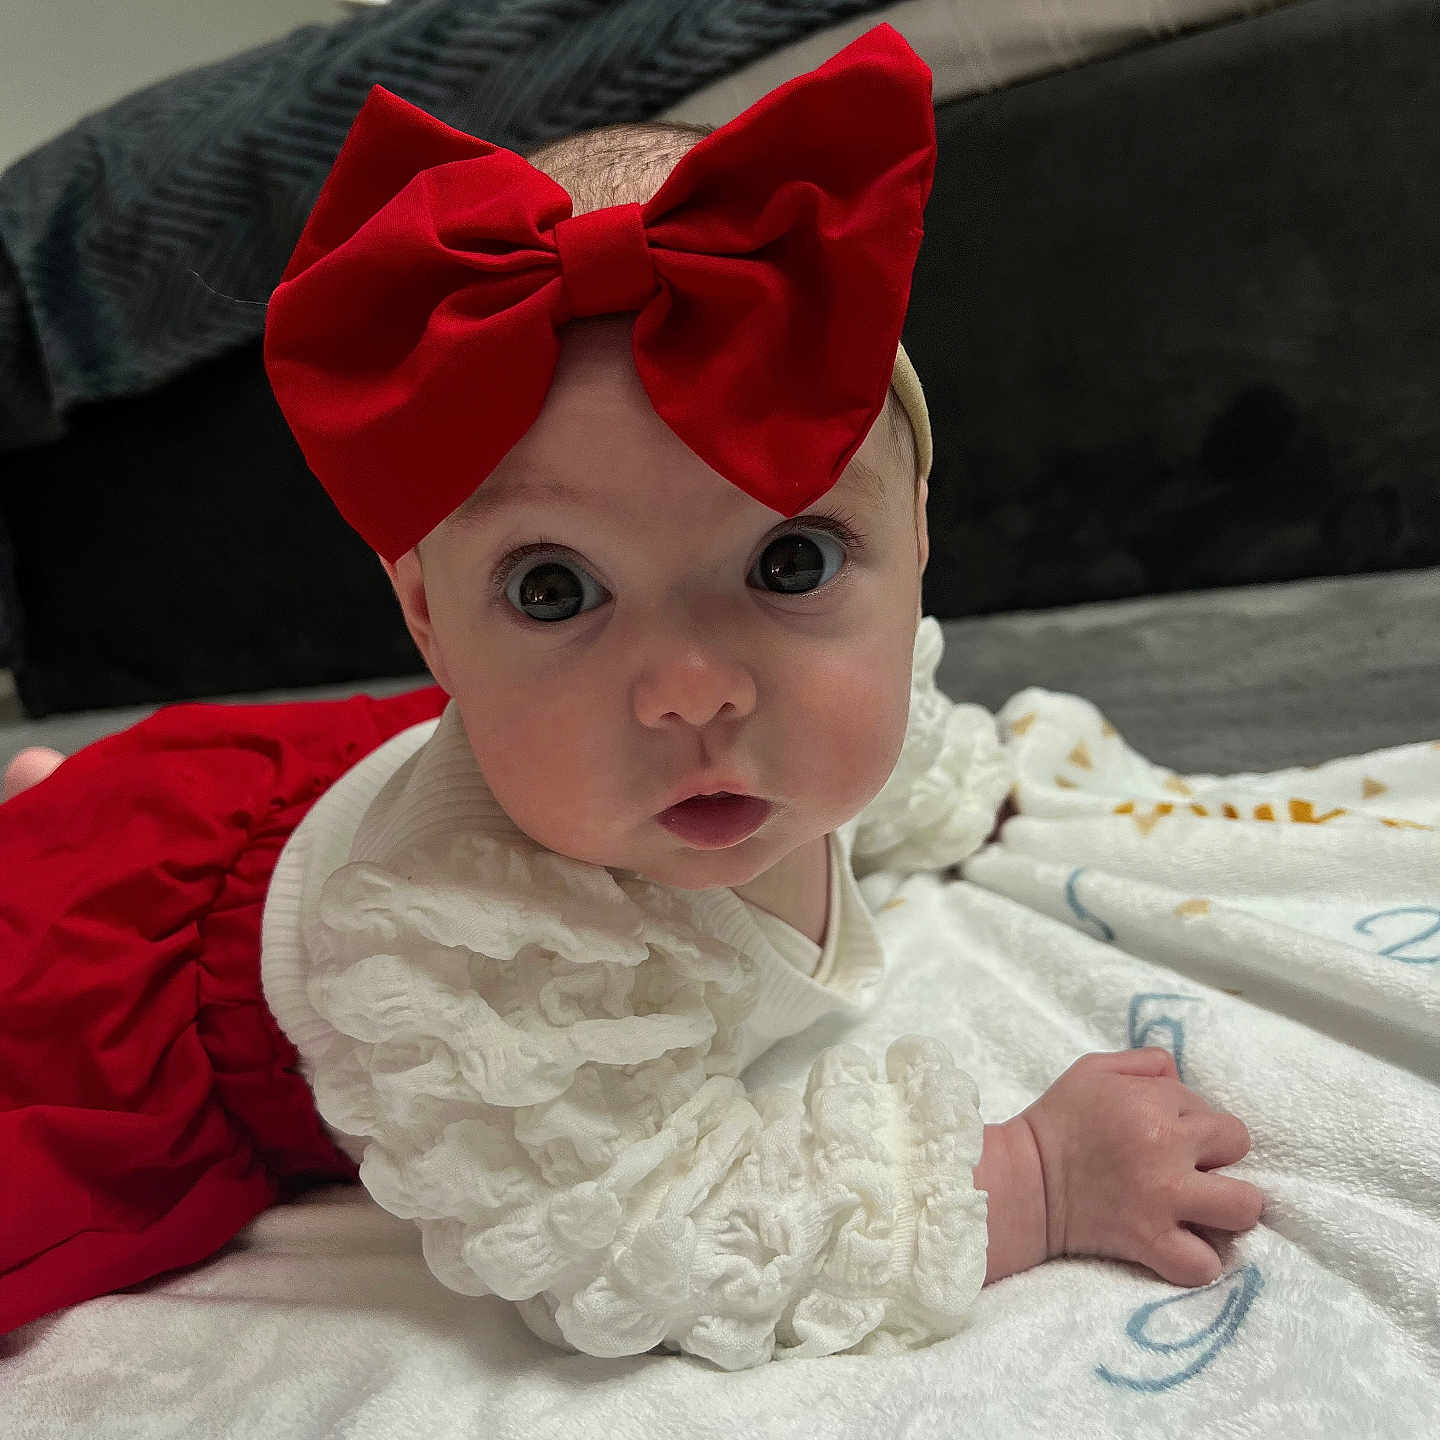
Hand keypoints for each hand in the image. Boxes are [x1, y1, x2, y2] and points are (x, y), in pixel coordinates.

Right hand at [1018, 1047, 1263, 1286]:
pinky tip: (1182, 1245)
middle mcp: (1165, 1148)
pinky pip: (1204, 1263)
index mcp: (1151, 1103)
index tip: (1163, 1133)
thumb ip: (1146, 1064)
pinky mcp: (1151, 1243)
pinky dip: (1198, 1259)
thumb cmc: (1058, 1121)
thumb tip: (1182, 1079)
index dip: (1191, 1120)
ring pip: (1242, 1207)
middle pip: (1238, 1145)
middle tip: (1190, 1167)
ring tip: (1203, 1207)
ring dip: (1227, 1206)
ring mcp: (1162, 1200)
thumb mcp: (1093, 1069)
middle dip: (1219, 1154)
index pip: (1208, 1107)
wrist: (1023, 1182)